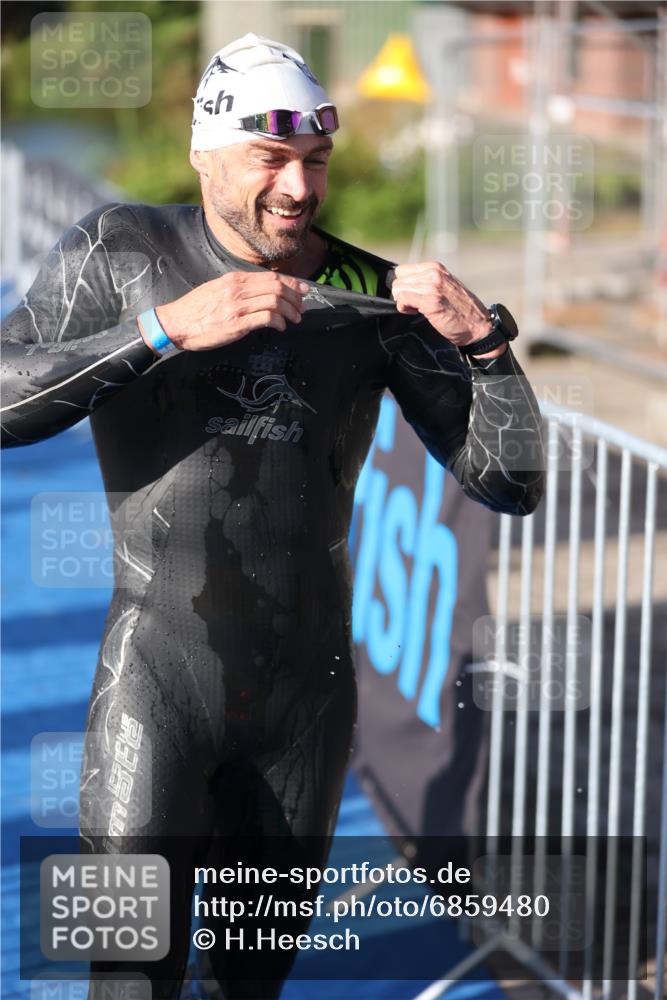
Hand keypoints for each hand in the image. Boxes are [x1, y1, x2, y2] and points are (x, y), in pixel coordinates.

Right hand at [140, 271, 309, 352]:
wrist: (176, 323)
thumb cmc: (196, 310)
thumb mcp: (217, 290)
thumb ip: (239, 289)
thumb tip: (261, 293)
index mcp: (234, 279)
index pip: (271, 277)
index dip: (292, 284)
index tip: (303, 290)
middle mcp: (237, 289)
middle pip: (277, 287)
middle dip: (295, 298)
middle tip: (302, 307)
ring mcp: (237, 306)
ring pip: (275, 301)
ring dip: (290, 311)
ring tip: (295, 319)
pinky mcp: (236, 324)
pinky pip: (266, 318)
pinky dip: (278, 322)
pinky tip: (280, 327)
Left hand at [391, 262, 506, 358]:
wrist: (478, 325)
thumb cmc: (460, 310)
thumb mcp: (444, 286)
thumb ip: (427, 281)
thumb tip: (403, 284)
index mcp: (435, 268)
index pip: (402, 270)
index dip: (404, 285)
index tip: (415, 296)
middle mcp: (433, 273)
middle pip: (398, 280)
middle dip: (402, 294)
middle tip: (416, 305)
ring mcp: (432, 286)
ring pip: (398, 289)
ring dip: (404, 302)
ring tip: (419, 309)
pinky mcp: (430, 301)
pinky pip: (402, 299)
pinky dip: (405, 309)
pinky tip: (417, 313)